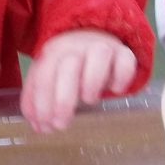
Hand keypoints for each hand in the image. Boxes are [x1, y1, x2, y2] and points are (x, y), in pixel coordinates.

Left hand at [21, 29, 136, 131]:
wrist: (90, 36)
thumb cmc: (64, 66)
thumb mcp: (46, 78)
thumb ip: (38, 101)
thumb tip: (39, 127)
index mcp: (52, 54)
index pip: (43, 76)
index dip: (42, 103)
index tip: (45, 126)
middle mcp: (76, 48)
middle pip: (69, 66)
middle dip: (63, 100)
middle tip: (61, 125)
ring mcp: (101, 48)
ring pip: (99, 56)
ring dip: (92, 81)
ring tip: (89, 100)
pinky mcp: (123, 53)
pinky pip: (126, 60)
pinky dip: (122, 77)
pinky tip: (115, 90)